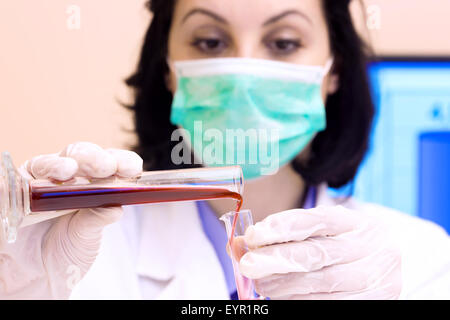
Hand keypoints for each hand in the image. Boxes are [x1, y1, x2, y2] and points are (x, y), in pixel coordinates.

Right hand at [0, 142, 142, 298]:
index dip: (123, 162)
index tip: (133, 169)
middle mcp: (71, 177)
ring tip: (71, 171)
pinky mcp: (19, 188)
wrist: (35, 274)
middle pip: (83, 156)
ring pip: (54, 161)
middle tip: (105, 166)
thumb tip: (115, 206)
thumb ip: (97, 218)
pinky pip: (25, 175)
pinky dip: (39, 172)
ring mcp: (44, 180)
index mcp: (96, 184)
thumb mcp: (87, 236)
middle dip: (95, 159)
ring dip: (65, 163)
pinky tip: (53, 175)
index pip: (112, 164)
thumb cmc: (67, 250)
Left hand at [237, 205, 401, 299]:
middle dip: (276, 259)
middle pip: (316, 254)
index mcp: (355, 223)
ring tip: (260, 283)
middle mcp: (369, 248)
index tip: (253, 235)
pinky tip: (282, 297)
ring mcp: (375, 278)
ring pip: (321, 283)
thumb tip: (238, 244)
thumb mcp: (319, 233)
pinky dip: (299, 301)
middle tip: (247, 263)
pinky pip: (328, 303)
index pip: (316, 220)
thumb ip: (282, 235)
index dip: (282, 227)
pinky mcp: (372, 301)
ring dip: (282, 284)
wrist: (390, 268)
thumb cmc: (343, 247)